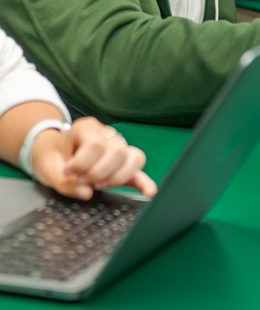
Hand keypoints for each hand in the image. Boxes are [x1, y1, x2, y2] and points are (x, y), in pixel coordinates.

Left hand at [31, 118, 156, 199]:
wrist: (53, 151)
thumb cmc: (52, 156)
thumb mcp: (47, 168)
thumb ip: (64, 183)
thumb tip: (87, 193)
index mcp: (86, 128)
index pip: (96, 144)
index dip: (82, 163)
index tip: (68, 173)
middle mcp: (106, 134)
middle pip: (117, 151)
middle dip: (99, 173)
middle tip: (82, 181)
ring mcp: (117, 146)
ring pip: (132, 157)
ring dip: (116, 177)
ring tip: (99, 185)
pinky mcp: (122, 161)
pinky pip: (137, 168)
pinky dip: (144, 181)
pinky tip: (149, 192)